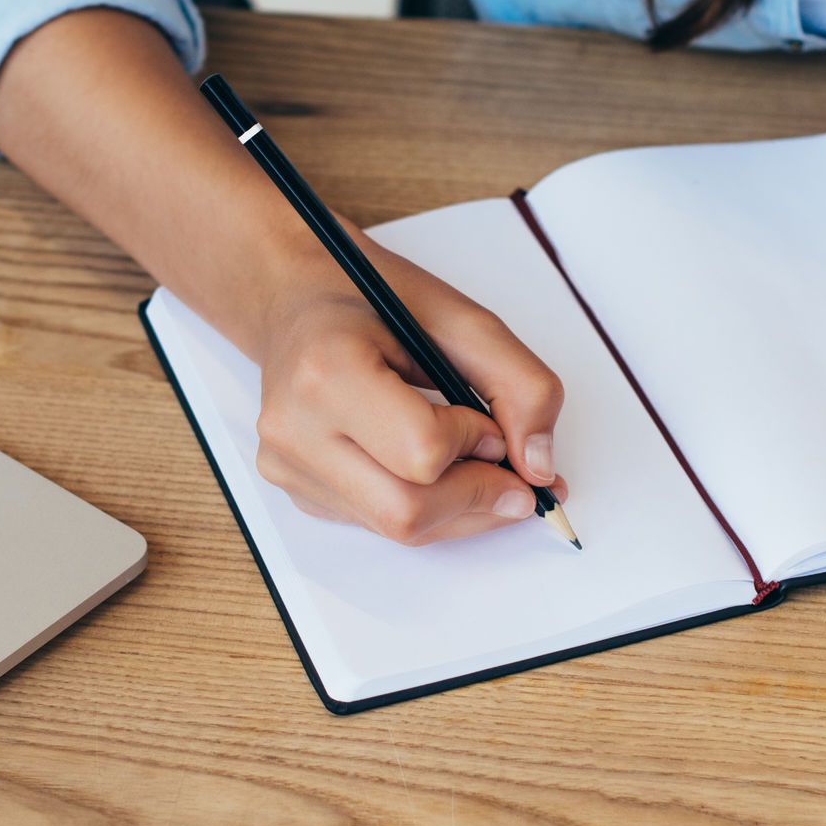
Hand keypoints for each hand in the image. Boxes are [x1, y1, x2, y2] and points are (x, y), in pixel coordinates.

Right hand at [249, 237, 566, 544]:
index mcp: (327, 371)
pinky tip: (429, 467)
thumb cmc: (369, 296)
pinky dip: (423, 505)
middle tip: (513, 473)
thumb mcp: (458, 317)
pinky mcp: (293, 486)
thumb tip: (539, 468)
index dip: (476, 444)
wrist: (292, 296)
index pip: (423, 452)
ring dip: (457, 507)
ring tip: (478, 465)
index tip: (491, 422)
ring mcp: (287, 465)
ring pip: (397, 529)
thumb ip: (518, 384)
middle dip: (477, 496)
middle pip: (407, 511)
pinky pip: (377, 523)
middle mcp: (294, 428)